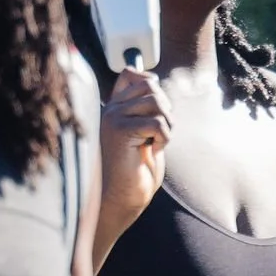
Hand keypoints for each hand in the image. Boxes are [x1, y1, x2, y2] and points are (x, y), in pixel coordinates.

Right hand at [99, 69, 172, 240]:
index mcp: (113, 108)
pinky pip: (157, 122)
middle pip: (149, 84)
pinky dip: (164, 138)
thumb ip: (146, 108)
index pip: (131, 74)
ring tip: (156, 142)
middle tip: (159, 133)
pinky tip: (152, 151)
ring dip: (167, 123)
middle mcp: (108, 109)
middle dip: (165, 107)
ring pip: (155, 100)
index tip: (156, 115)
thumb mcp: (143, 134)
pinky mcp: (119, 131)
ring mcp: (112, 118)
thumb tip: (153, 79)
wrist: (119, 201)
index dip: (151, 86)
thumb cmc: (134, 173)